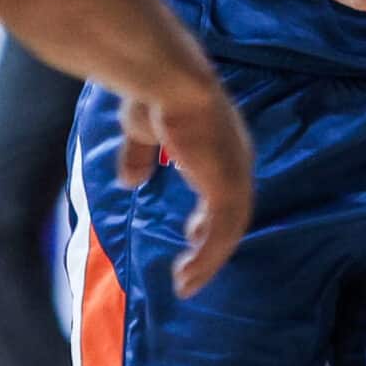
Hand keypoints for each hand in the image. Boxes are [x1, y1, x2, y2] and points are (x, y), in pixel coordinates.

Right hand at [116, 79, 255, 297]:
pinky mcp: (226, 189)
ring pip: (229, 230)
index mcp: (220, 145)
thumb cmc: (156, 96)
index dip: (211, 213)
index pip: (224, 186)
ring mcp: (234, 175)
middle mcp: (235, 161)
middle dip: (213, 242)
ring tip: (185, 283)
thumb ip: (140, 156)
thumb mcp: (142, 130)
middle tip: (192, 267)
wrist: (169, 82)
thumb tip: (129, 180)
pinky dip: (207, 259)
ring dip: (209, 260)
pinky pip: (221, 235)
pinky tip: (188, 275)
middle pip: (232, 212)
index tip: (193, 232)